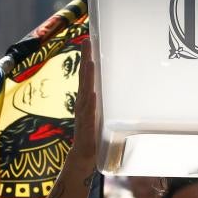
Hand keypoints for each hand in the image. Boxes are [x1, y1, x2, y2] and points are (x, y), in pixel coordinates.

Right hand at [72, 39, 96, 161]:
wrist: (83, 156)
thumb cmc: (93, 134)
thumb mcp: (101, 112)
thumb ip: (104, 100)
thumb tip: (114, 87)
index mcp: (87, 99)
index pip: (87, 76)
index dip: (87, 59)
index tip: (89, 42)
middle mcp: (83, 103)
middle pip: (84, 77)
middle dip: (85, 59)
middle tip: (86, 41)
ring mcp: (84, 114)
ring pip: (86, 91)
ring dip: (88, 77)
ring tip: (90, 61)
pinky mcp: (87, 126)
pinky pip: (89, 112)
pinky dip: (90, 102)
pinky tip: (92, 93)